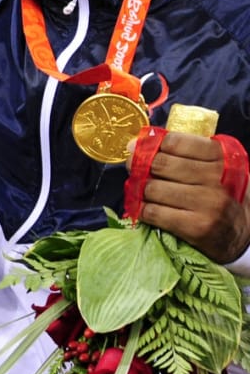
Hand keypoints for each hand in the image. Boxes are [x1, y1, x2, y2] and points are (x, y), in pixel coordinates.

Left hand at [134, 132, 249, 262]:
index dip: (151, 145)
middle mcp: (216, 179)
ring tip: (146, 193)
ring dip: (142, 191)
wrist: (241, 231)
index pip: (175, 142)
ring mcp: (208, 203)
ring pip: (153, 188)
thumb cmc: (219, 194)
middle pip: (160, 164)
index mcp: (221, 158)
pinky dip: (143, 210)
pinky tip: (147, 210)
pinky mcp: (197, 227)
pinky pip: (153, 213)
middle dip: (140, 167)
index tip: (140, 150)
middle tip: (136, 171)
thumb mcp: (213, 168)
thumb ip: (181, 153)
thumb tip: (134, 145)